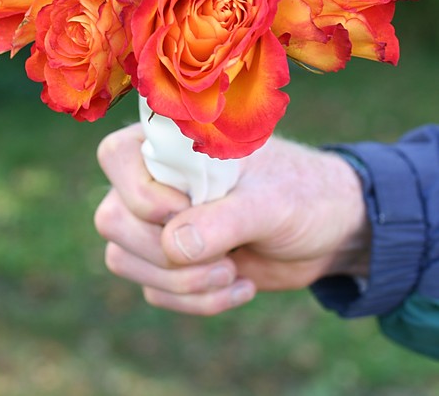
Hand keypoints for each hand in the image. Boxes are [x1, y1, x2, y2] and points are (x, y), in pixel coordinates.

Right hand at [94, 124, 369, 315]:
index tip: (190, 210)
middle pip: (113, 219)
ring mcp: (159, 222)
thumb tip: (173, 247)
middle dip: (167, 253)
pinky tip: (240, 286)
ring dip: (182, 282)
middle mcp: (156, 178)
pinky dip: (196, 300)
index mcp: (173, 142)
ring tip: (234, 273)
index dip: (143, 193)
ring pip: (124, 259)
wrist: (328, 230)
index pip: (115, 155)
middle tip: (225, 256)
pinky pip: (154, 290)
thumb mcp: (270, 203)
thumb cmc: (301, 195)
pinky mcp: (171, 261)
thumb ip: (223, 220)